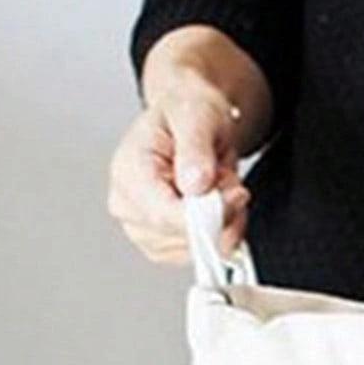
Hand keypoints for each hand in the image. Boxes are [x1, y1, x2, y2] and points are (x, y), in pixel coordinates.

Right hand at [107, 25, 272, 268]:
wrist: (190, 120)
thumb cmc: (186, 113)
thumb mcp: (196, 116)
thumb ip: (195, 148)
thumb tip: (195, 183)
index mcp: (128, 172)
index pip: (165, 216)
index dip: (208, 213)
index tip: (235, 194)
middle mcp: (129, 206)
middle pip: (185, 237)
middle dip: (219, 212)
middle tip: (225, 177)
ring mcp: (145, 230)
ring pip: (200, 248)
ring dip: (224, 220)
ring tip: (217, 184)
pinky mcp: (165, 244)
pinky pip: (206, 251)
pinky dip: (223, 230)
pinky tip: (216, 202)